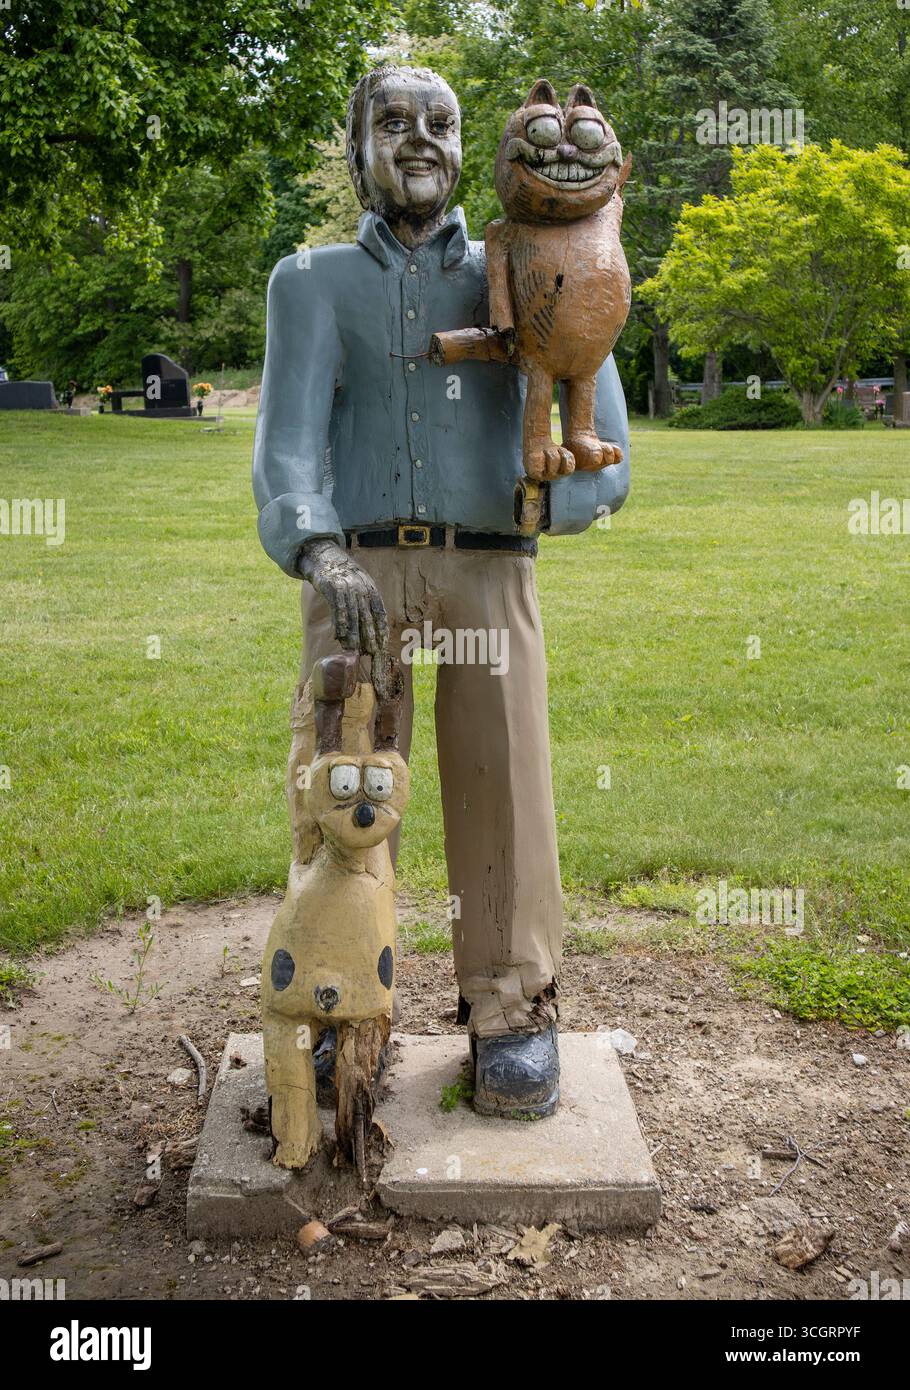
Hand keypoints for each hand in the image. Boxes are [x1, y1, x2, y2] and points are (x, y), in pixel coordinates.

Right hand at [298, 538, 388, 656]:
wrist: (325, 557)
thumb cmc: (343, 576)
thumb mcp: (360, 585)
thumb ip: (366, 602)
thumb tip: (371, 626)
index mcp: (371, 589)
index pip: (380, 612)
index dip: (382, 630)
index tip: (383, 645)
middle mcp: (361, 588)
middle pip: (367, 616)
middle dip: (370, 636)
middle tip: (371, 653)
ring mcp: (347, 588)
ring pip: (352, 616)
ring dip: (353, 635)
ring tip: (354, 650)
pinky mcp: (333, 588)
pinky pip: (337, 610)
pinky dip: (339, 624)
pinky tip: (339, 636)